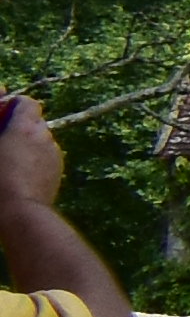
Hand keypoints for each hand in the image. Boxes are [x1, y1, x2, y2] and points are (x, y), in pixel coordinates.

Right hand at [0, 93, 53, 215]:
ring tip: (8, 159)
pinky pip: (45, 158)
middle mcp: (45, 137)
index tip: (2, 114)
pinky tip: (19, 173)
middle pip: (35, 122)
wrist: (19, 213)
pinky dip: (34, 160)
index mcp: (24, 127)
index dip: (14, 106)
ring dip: (28, 144)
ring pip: (41, 141)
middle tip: (3, 139)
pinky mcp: (57, 173)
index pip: (27, 103)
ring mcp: (54, 155)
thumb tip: (1, 119)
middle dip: (20, 126)